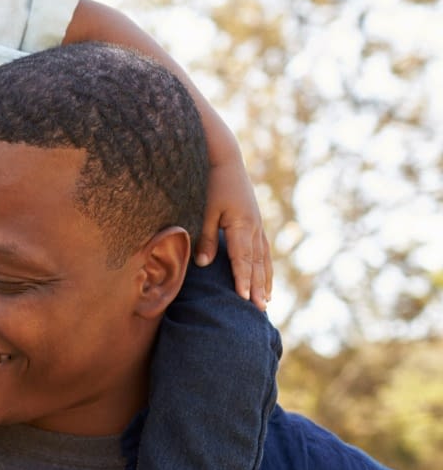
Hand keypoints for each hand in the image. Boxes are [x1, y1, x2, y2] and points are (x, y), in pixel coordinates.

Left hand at [195, 154, 271, 309]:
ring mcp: (258, 225)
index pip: (242, 259)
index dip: (243, 279)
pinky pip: (263, 249)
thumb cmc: (212, 184)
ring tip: (266, 300)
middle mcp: (254, 227)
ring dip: (265, 280)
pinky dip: (264, 266)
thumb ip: (206, 237)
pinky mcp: (256, 222)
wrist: (226, 160)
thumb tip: (204, 264)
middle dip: (258, 287)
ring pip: (263, 258)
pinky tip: (264, 276)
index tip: (244, 298)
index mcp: (242, 225)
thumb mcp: (205, 210)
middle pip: (257, 263)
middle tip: (260, 309)